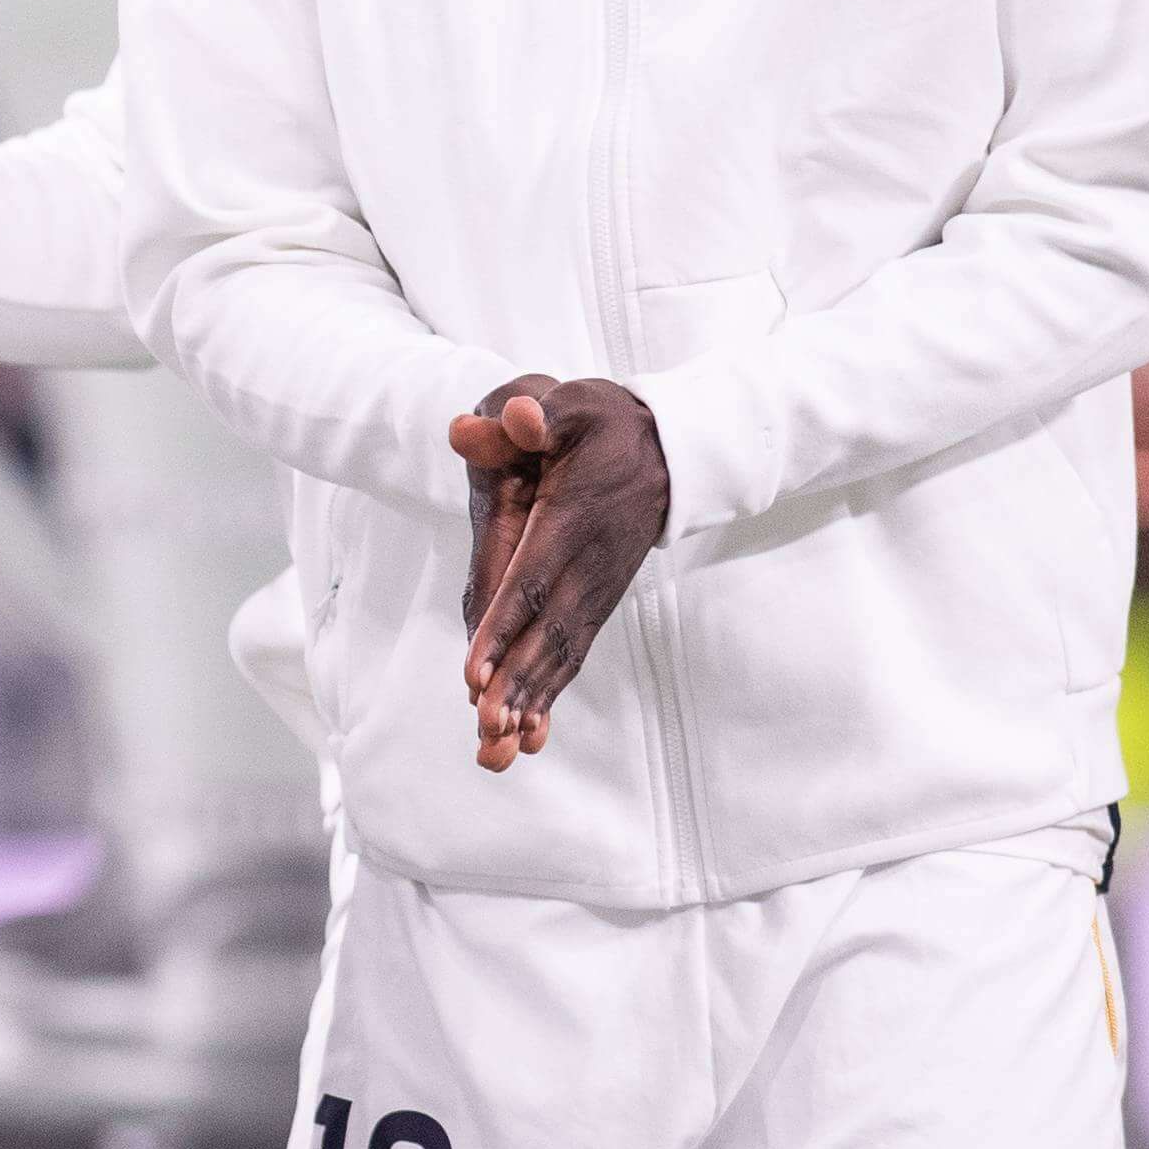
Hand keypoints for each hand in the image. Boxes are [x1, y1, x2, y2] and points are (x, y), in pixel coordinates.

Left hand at [448, 376, 668, 769]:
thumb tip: (499, 424)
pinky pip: (573, 652)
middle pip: (547, 630)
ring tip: (496, 743)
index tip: (475, 670)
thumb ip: (530, 414)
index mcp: (575, 516)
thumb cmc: (605, 424)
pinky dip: (551, 691)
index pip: (534, 577)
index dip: (503, 625)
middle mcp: (590, 563)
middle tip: (483, 726)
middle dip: (514, 681)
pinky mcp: (599, 601)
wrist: (672, 449)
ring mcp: (599, 587)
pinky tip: (527, 733)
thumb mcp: (570, 405)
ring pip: (561, 651)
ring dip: (530, 698)